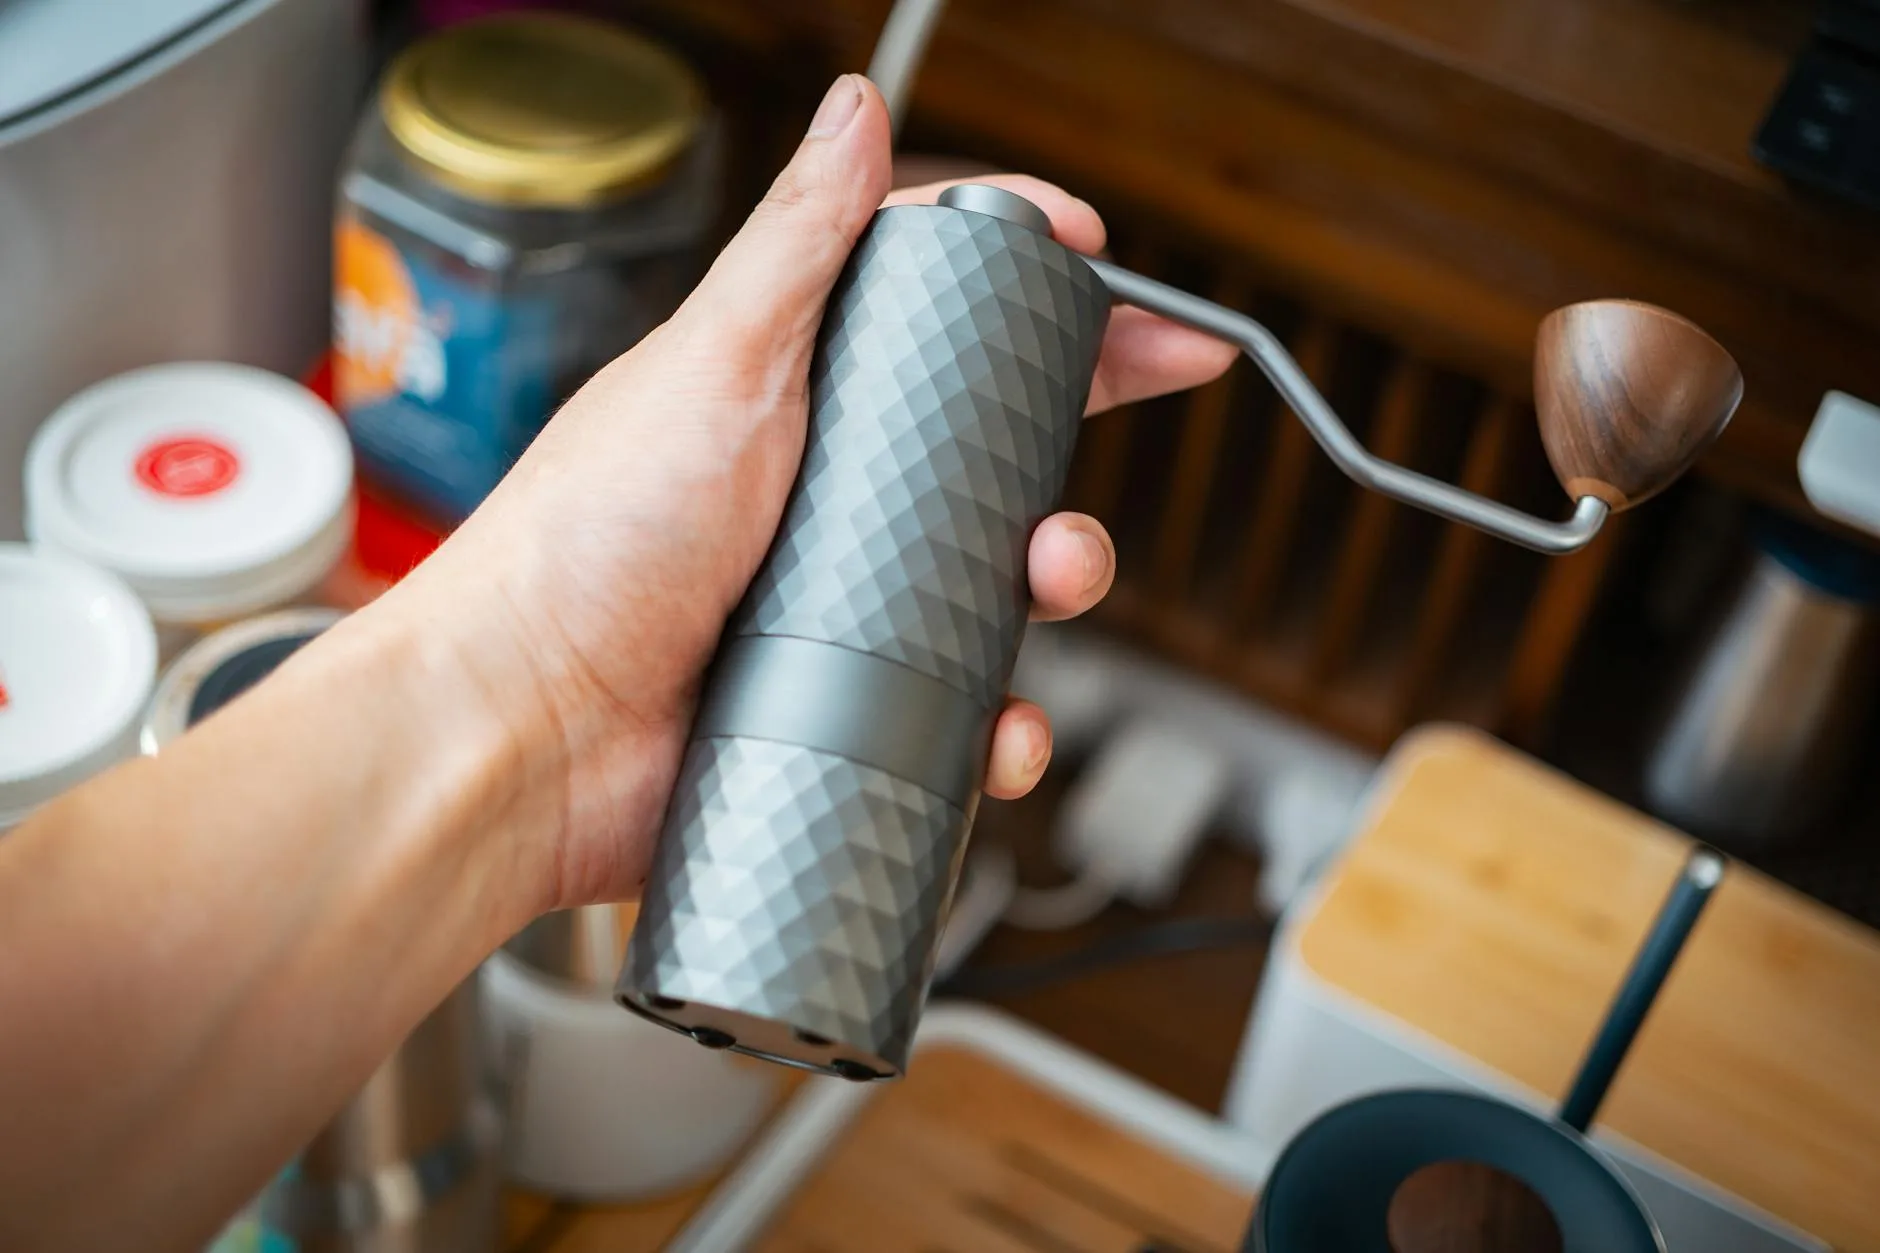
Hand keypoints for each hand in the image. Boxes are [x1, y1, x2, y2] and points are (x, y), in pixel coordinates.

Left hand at [395, 75, 1234, 911]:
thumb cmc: (586, 544)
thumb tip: (851, 110)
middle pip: (991, 446)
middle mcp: (822, 492)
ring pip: (994, 580)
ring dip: (1054, 578)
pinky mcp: (843, 705)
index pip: (939, 314)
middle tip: (1118, 425)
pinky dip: (1001, 725)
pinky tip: (1001, 729)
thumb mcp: (710, 365)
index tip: (1110, 264)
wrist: (524, 736)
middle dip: (1070, 441)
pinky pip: (960, 709)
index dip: (1033, 284)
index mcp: (793, 392)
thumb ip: (794, 244)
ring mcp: (837, 601)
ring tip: (1046, 580)